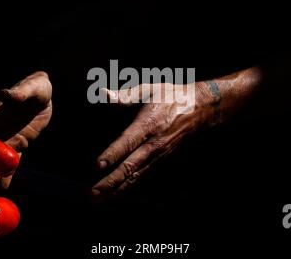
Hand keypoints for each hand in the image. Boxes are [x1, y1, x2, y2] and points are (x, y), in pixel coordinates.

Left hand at [92, 81, 221, 199]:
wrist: (199, 110)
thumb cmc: (170, 97)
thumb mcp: (149, 90)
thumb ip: (125, 96)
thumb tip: (103, 93)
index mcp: (148, 124)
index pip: (128, 142)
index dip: (113, 154)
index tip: (98, 165)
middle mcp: (153, 144)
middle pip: (130, 167)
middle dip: (110, 182)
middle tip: (91, 194)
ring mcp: (157, 155)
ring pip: (135, 176)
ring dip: (116, 189)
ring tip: (98, 201)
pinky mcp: (159, 160)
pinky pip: (141, 175)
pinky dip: (127, 187)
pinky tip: (115, 194)